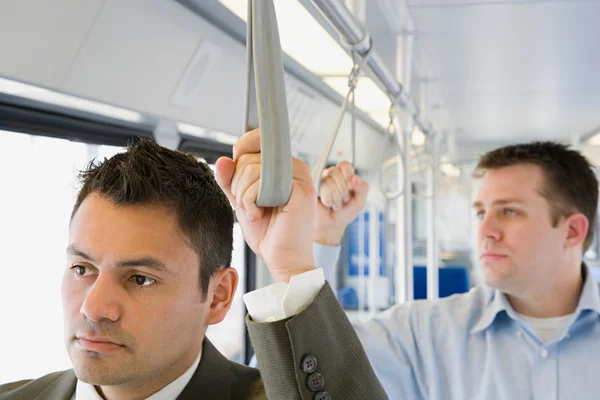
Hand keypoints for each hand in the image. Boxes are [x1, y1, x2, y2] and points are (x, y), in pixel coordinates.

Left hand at [214, 129, 316, 282]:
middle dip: (238, 184)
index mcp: (284, 166)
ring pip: (251, 169)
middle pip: (248, 157)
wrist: (284, 259)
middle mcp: (295, 168)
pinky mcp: (300, 191)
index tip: (235, 171)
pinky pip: (259, 185)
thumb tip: (222, 160)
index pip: (257, 140)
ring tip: (256, 212)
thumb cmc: (269, 233)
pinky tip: (260, 214)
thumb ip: (231, 180)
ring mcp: (299, 178)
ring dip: (243, 197)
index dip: (240, 150)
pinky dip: (250, 202)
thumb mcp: (242, 201)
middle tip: (250, 205)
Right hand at [314, 161, 368, 245]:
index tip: (350, 189)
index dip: (348, 177)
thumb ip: (363, 188)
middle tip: (342, 200)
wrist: (332, 226)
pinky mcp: (311, 188)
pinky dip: (328, 200)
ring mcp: (320, 181)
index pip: (345, 165)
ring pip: (330, 182)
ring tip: (335, 203)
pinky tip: (328, 204)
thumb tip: (356, 177)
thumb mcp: (359, 201)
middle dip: (343, 191)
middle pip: (337, 173)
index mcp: (344, 174)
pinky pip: (323, 190)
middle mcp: (330, 175)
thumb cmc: (345, 213)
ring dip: (336, 197)